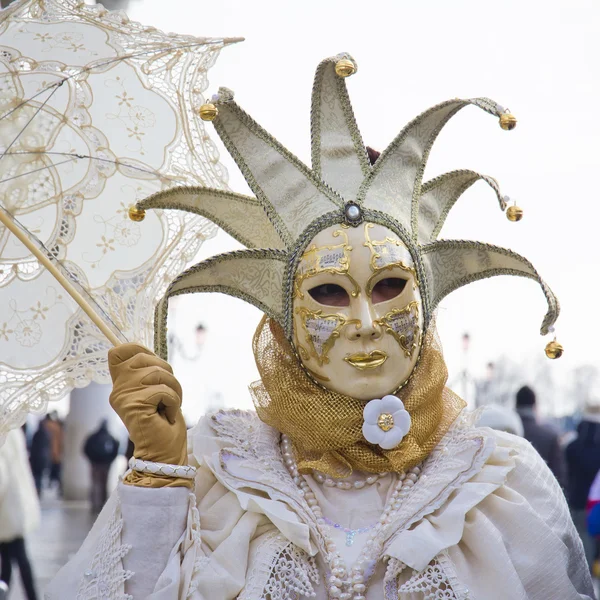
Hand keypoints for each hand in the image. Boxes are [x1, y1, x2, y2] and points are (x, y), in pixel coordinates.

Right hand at [108, 343, 188, 487]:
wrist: (164, 453)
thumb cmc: (164, 421)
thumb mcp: (157, 389)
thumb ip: (149, 371)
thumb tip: (147, 352)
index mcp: (121, 384)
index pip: (119, 351)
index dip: (140, 350)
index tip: (155, 366)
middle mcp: (118, 390)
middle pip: (143, 357)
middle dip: (166, 372)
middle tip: (167, 395)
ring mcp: (124, 397)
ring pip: (157, 373)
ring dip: (173, 390)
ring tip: (167, 407)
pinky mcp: (134, 406)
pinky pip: (163, 390)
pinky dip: (173, 402)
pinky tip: (166, 416)